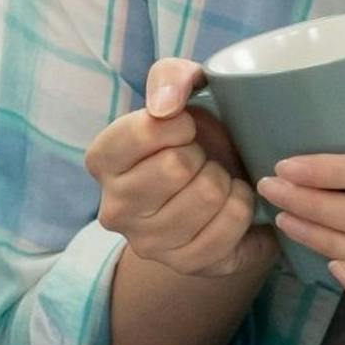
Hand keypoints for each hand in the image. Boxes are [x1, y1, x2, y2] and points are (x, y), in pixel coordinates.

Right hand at [89, 58, 274, 278]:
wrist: (225, 183)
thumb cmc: (197, 133)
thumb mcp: (183, 90)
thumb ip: (170, 78)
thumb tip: (165, 106)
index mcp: (102, 160)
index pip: (145, 131)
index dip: (179, 124)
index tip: (185, 128)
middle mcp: (114, 209)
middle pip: (177, 167)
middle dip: (203, 154)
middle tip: (202, 159)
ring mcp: (148, 243)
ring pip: (207, 197)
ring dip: (225, 180)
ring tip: (217, 179)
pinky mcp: (186, 265)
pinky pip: (229, 227)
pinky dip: (242, 206)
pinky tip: (231, 203)